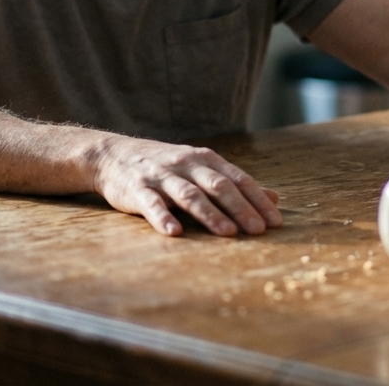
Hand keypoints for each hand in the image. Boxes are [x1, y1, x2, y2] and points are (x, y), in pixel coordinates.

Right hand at [93, 137, 282, 236]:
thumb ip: (234, 183)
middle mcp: (186, 165)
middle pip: (218, 185)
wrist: (113, 155)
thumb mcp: (201, 168)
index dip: (257, 200)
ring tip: (228, 233)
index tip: (275, 221)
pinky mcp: (137, 189)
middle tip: (258, 230)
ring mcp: (161, 176)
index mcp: (205, 159)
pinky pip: (152, 204)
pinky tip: (174, 232)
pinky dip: (163, 218)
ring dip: (210, 214)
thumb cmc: (165, 166)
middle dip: (240, 208)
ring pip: (189, 195)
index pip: (238, 179)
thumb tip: (273, 197)